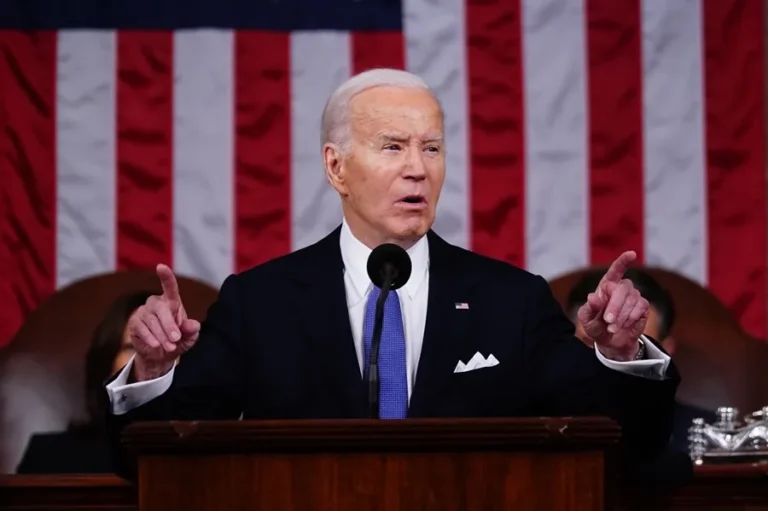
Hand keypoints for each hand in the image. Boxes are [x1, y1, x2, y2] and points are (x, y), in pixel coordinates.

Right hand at [128, 264, 200, 380]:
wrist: (161, 355)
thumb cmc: (177, 341)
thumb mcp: (189, 337)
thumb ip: (192, 330)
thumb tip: (194, 325)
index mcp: (172, 302)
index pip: (169, 287)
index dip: (166, 276)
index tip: (161, 266)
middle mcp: (156, 303)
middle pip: (161, 309)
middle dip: (169, 325)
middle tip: (176, 339)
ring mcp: (143, 312)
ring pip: (152, 321)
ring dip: (162, 335)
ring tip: (170, 347)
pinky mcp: (134, 322)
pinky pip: (142, 328)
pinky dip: (150, 338)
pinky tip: (156, 345)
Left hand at [577, 251, 648, 360]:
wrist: (611, 342)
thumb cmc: (596, 327)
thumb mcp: (587, 320)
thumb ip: (589, 309)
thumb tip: (592, 296)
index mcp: (606, 286)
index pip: (615, 270)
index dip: (623, 261)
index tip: (632, 254)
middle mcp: (621, 288)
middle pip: (622, 288)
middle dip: (615, 305)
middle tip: (608, 320)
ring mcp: (633, 296)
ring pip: (632, 299)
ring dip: (621, 315)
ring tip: (613, 327)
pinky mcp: (643, 307)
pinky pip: (641, 307)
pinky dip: (631, 317)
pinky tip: (625, 324)